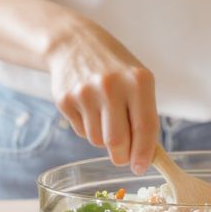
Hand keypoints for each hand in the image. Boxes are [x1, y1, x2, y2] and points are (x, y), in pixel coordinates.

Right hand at [46, 18, 157, 173]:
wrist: (74, 43)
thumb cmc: (114, 67)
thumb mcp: (137, 81)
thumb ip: (143, 115)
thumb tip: (143, 157)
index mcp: (138, 81)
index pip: (145, 127)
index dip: (144, 153)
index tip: (141, 168)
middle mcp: (111, 86)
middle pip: (117, 141)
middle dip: (122, 156)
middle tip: (123, 157)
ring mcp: (85, 93)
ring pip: (97, 140)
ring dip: (103, 139)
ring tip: (104, 116)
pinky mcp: (65, 100)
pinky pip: (81, 132)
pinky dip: (87, 128)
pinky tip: (88, 108)